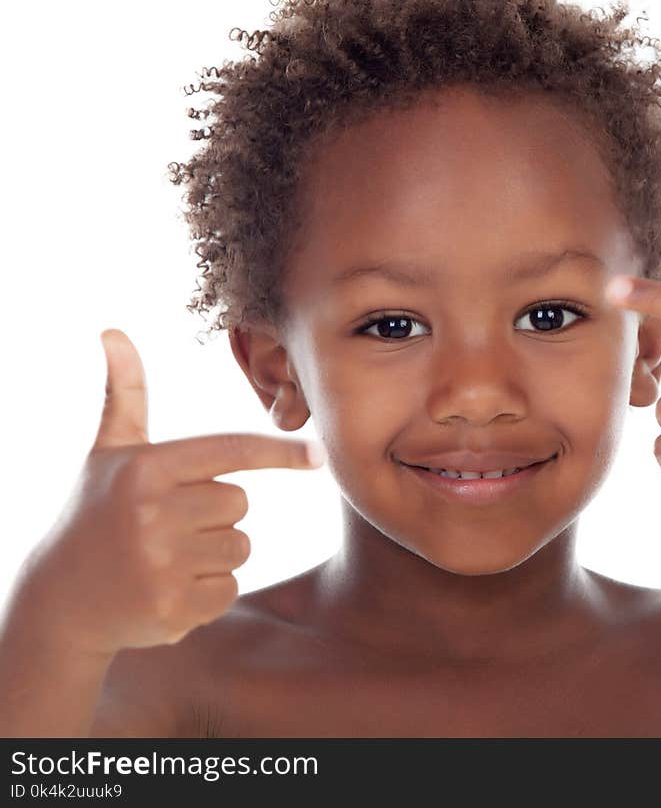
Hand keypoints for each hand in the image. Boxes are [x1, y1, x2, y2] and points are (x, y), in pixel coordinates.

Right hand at [20, 329, 324, 657]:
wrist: (59, 601)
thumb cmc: (95, 512)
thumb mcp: (107, 453)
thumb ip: (124, 393)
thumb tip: (112, 331)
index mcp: (146, 469)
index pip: (232, 453)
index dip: (279, 453)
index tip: (319, 456)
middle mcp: (154, 514)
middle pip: (240, 504)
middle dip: (217, 512)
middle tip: (171, 523)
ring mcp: (162, 565)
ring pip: (240, 547)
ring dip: (215, 553)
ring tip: (166, 556)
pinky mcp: (172, 611)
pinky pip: (228, 589)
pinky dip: (207, 592)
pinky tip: (167, 588)